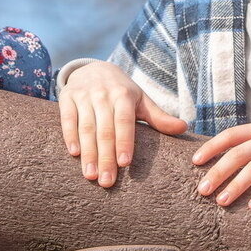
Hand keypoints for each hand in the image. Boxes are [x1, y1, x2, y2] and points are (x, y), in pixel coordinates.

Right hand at [59, 60, 187, 187]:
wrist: (94, 67)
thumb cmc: (122, 90)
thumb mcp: (141, 100)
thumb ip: (159, 117)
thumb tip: (183, 128)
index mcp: (123, 95)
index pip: (124, 122)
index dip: (124, 142)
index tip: (124, 163)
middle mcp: (103, 94)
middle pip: (104, 130)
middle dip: (105, 157)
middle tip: (107, 182)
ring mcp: (84, 95)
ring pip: (86, 127)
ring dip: (88, 153)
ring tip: (90, 176)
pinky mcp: (67, 97)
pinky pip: (68, 119)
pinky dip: (70, 135)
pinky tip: (74, 153)